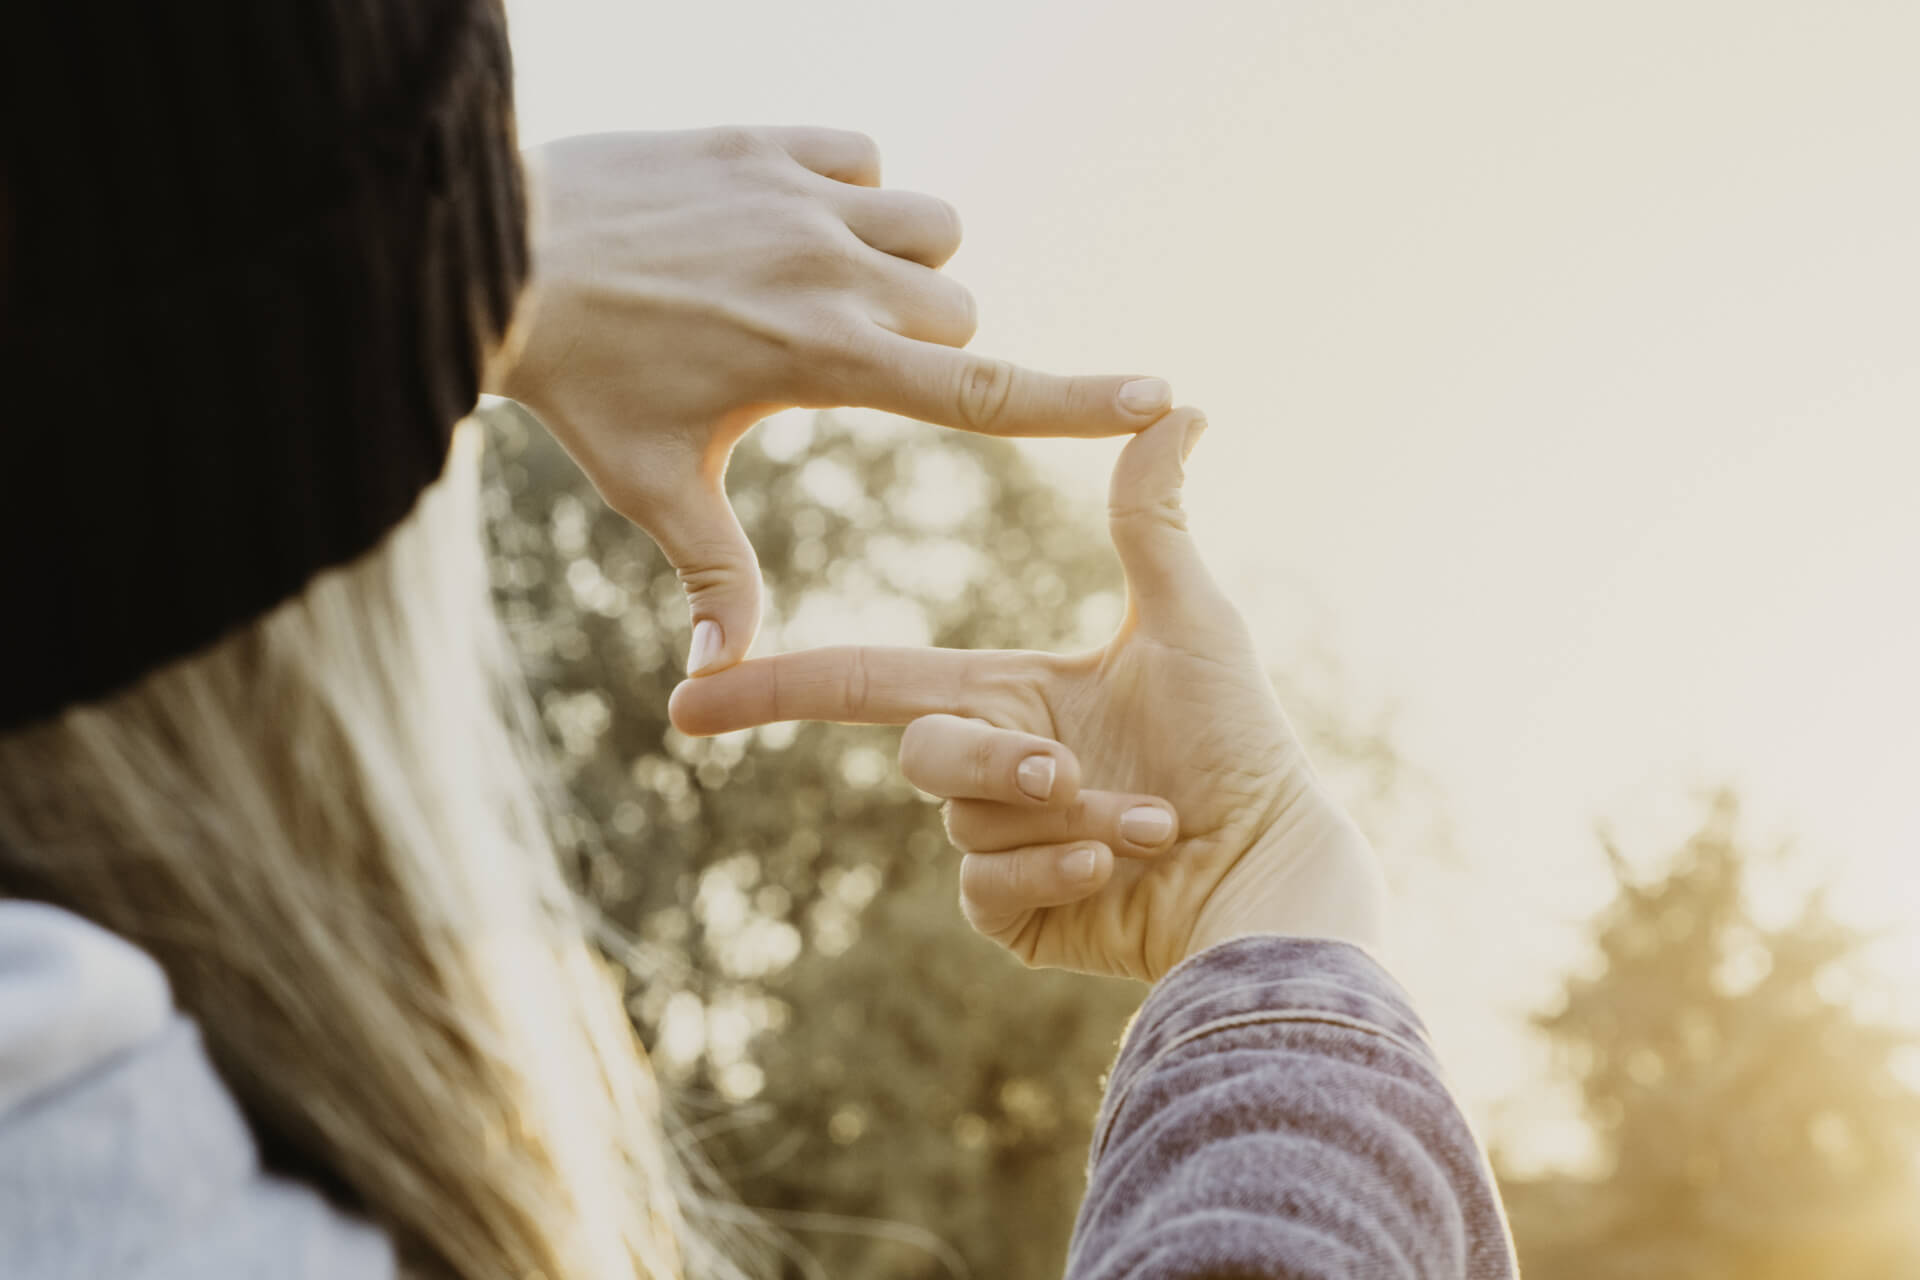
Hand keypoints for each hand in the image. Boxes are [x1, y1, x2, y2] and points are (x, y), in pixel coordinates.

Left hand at [488, 127, 1174, 675]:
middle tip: (833, 365)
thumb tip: (720, 674)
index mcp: (825, 361)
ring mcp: (805, 198)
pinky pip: (868, 160)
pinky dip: (851, 195)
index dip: (1078, 400)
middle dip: (926, 348)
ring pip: (932, 228)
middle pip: (960, 314)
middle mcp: (835, 270)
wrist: (496, 254)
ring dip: (904, 265)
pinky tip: (782, 227)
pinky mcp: (771, 142)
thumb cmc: (578, 382)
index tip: (1162, 395)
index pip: (982, 390)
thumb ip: (712, 573)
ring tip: (819, 292)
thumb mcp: (651, 485)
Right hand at [667, 412, 1385, 981]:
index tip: (689, 694)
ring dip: (1061, 817)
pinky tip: (1119, 868)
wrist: (1269, 860)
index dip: (772, 685)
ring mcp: (997, 844)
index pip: (862, 680)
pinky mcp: (1016, 912)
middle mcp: (989, 764)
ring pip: (963, 824)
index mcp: (1002, 692)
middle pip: (921, 754)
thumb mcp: (1188, 617)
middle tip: (1069, 766)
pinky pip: (987, 891)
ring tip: (1150, 821)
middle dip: (994, 758)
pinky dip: (1057, 871)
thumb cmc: (1238, 736)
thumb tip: (1180, 404)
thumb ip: (1150, 519)